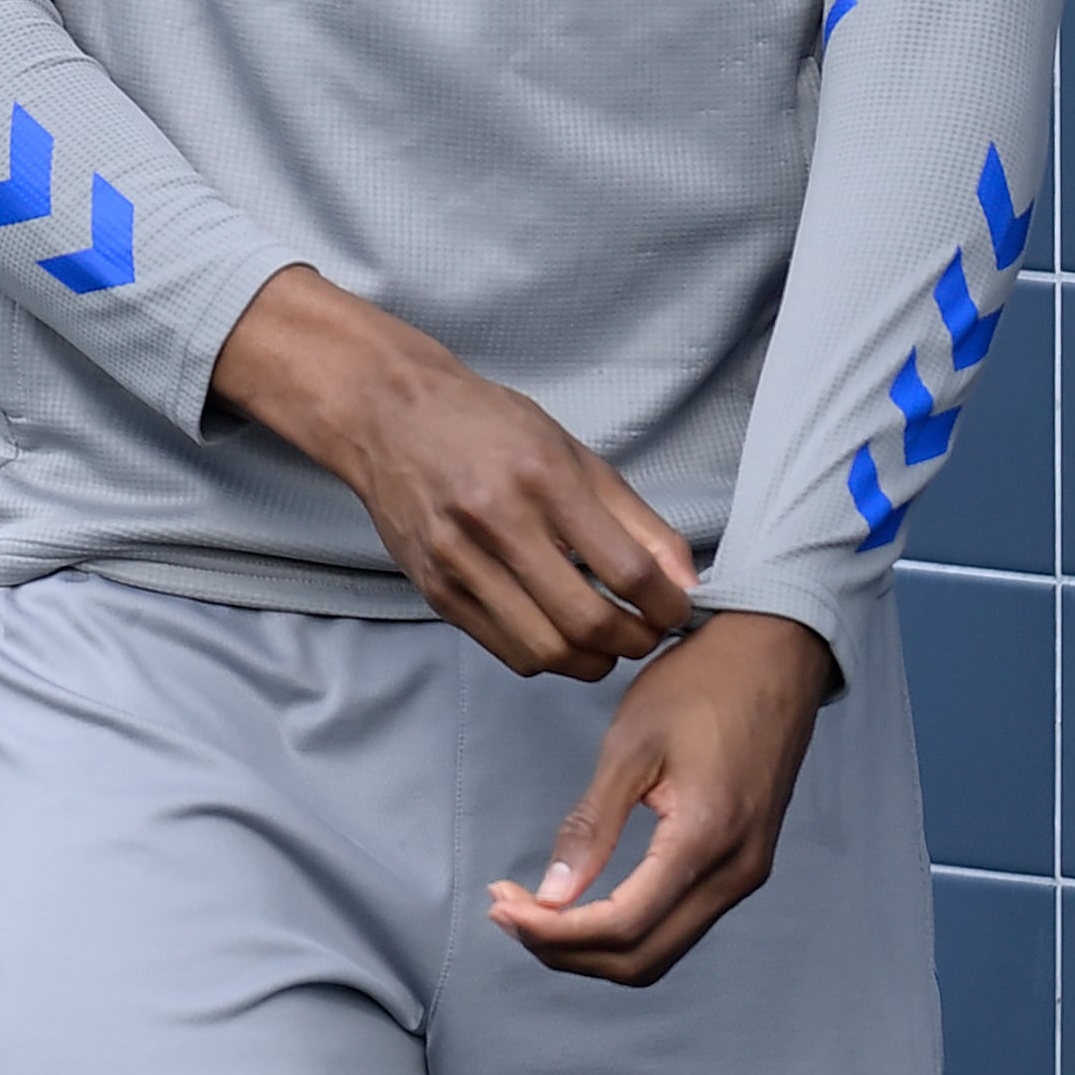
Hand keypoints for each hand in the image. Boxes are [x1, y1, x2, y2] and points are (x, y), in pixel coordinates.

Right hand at [212, 264, 696, 679]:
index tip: (677, 608)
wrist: (387, 414)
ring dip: (594, 661)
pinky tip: (558, 633)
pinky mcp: (434, 589)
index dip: (668, 605)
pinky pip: (507, 650)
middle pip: (588, 621)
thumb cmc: (487, 426)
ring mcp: (457, 561)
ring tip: (608, 643)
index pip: (627, 570)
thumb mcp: (573, 453)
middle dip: (637, 642)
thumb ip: (637, 520)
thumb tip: (687, 583)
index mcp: (542, 479)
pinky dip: (547, 657)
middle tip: (648, 633)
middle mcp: (496, 522)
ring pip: (546, 650)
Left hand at [486, 609, 835, 984]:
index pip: (624, 926)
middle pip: (642, 958)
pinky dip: (623, 925)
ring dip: (591, 944)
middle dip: (566, 949)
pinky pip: (678, 921)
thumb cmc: (699, 687)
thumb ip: (592, 825)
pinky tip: (578, 898)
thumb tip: (551, 896)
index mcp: (706, 840)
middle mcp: (736, 874)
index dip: (554, 932)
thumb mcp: (630, 746)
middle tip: (504, 912)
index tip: (499, 908)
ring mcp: (745, 873)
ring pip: (661, 949)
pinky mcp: (741, 864)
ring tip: (531, 908)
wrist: (774, 654)